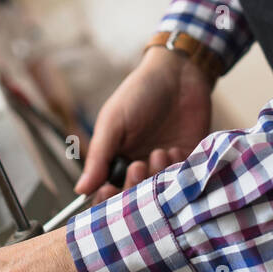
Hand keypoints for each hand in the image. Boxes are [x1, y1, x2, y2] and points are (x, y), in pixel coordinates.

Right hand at [76, 46, 211, 200]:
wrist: (179, 72)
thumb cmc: (140, 92)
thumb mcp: (113, 121)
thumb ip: (99, 156)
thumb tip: (80, 189)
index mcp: (118, 160)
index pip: (110, 193)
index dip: (109, 199)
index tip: (109, 190)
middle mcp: (142, 167)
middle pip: (136, 198)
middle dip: (136, 187)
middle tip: (138, 165)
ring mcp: (167, 166)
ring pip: (162, 192)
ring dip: (160, 176)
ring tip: (160, 151)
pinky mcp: (192, 161)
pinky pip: (186, 181)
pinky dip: (180, 171)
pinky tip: (176, 149)